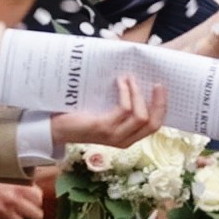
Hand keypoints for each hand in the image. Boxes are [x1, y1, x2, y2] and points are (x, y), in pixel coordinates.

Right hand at [0, 177, 51, 218]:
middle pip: (37, 216)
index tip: (33, 197)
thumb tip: (29, 179)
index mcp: (19, 186)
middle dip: (33, 212)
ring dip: (16, 217)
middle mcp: (14, 201)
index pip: (39, 198)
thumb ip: (18, 176)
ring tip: (11, 209)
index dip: (36, 198)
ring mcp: (3, 212)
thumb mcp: (4, 170)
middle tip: (28, 208)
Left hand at [52, 73, 166, 150]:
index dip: (162, 107)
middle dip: (159, 102)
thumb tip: (136, 78)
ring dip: (138, 93)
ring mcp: (115, 136)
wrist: (56, 127)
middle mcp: (125, 140)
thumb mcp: (106, 112)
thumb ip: (122, 104)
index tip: (162, 89)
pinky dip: (126, 93)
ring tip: (131, 77)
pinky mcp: (104, 128)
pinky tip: (120, 82)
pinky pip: (124, 109)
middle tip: (158, 84)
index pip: (155, 126)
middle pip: (153, 123)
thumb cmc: (81, 116)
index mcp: (128, 138)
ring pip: (141, 116)